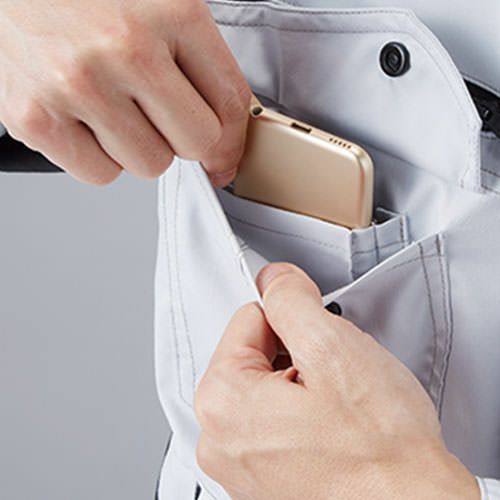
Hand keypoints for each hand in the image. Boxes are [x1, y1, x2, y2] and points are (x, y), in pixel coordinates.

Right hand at [0, 0, 249, 185]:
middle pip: (196, 143)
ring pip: (150, 165)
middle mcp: (126, 49)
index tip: (225, 153)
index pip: (230, 102)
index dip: (234, 139)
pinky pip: (101, 174)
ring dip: (139, 146)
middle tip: (156, 113)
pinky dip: (99, 156)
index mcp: (171, 10)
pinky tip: (85, 120)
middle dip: (182, 137)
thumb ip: (196, 62)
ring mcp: (78, 85)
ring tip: (113, 107)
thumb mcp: (155, 2)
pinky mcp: (36, 118)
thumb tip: (224, 141)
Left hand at [195, 263, 478, 498]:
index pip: (248, 318)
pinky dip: (300, 414)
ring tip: (336, 406)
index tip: (317, 334)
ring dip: (300, 384)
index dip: (291, 318)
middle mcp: (218, 438)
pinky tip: (331, 427)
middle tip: (332, 377)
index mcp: (221, 401)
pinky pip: (274, 421)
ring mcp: (239, 463)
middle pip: (255, 354)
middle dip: (295, 353)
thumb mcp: (332, 347)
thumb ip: (291, 300)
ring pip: (267, 386)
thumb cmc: (379, 450)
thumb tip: (273, 279)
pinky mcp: (262, 479)